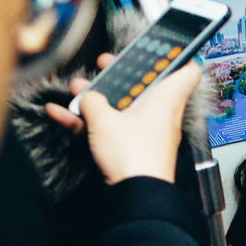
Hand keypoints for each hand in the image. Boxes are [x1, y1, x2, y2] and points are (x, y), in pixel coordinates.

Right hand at [45, 54, 201, 184]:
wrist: (134, 196)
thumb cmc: (134, 157)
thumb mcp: (104, 118)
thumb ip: (93, 100)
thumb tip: (87, 95)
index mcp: (164, 100)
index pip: (186, 72)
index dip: (177, 57)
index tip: (160, 49)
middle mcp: (158, 115)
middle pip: (144, 87)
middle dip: (121, 74)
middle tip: (106, 65)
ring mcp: (144, 133)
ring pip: (121, 107)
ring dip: (98, 98)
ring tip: (76, 88)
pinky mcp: (130, 150)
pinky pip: (107, 129)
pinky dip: (86, 121)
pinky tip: (60, 113)